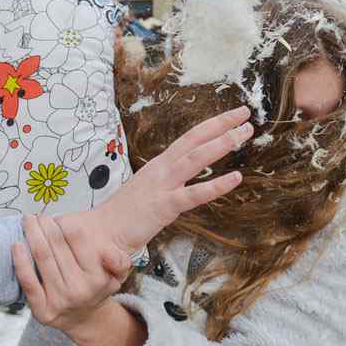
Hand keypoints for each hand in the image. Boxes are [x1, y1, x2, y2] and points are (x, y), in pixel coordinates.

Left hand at [12, 216, 130, 335]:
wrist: (83, 317)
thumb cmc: (95, 284)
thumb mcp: (116, 273)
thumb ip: (118, 260)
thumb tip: (109, 256)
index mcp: (98, 278)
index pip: (78, 239)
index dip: (64, 224)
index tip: (57, 216)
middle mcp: (79, 290)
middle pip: (56, 246)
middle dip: (45, 225)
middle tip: (37, 215)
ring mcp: (60, 301)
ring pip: (41, 258)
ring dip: (32, 235)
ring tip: (28, 222)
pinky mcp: (42, 310)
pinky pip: (28, 282)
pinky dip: (20, 262)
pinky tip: (16, 245)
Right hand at [56, 106, 252, 274]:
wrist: (101, 232)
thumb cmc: (121, 216)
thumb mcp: (146, 192)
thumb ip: (163, 184)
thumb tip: (179, 181)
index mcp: (157, 166)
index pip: (187, 139)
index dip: (210, 126)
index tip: (231, 117)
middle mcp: (160, 169)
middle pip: (193, 139)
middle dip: (221, 124)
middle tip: (245, 114)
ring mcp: (162, 186)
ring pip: (196, 158)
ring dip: (222, 143)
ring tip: (244, 133)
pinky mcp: (164, 206)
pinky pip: (194, 194)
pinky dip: (216, 185)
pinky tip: (236, 178)